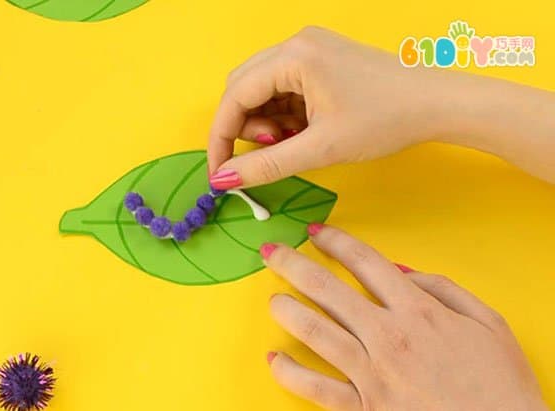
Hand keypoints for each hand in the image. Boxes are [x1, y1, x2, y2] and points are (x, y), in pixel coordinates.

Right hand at [208, 26, 443, 188]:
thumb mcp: (321, 148)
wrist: (435, 104)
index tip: (219, 173)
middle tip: (265, 155)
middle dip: (244, 127)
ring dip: (265, 122)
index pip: (234, 95)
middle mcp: (296, 44)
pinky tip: (303, 132)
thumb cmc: (385, 120)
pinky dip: (283, 116)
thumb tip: (224, 179)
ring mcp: (309, 50)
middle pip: (243, 88)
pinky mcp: (320, 61)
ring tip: (292, 144)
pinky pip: (284, 90)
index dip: (220, 137)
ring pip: (262, 90)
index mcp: (294, 56)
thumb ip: (267, 165)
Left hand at [261, 225, 547, 410]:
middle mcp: (388, 337)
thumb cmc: (501, 386)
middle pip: (327, 289)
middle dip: (293, 265)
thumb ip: (443, 289)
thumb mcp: (488, 323)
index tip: (315, 232)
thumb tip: (401, 271)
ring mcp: (372, 374)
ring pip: (314, 332)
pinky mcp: (362, 408)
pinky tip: (274, 358)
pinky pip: (315, 388)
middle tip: (272, 253)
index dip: (335, 241)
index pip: (365, 262)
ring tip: (274, 299)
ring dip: (286, 310)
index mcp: (418, 311)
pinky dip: (289, 372)